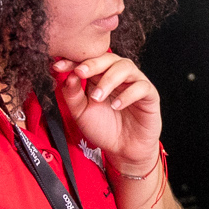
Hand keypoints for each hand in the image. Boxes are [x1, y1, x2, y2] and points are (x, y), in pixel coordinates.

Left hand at [52, 54, 161, 173]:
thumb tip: (68, 76)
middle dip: (92, 64)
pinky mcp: (149, 94)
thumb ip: (72, 95)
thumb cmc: (103, 129)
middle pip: (108, 58)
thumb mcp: (80, 113)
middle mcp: (118, 75)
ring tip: (97, 97)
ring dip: (109, 80)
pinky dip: (127, 95)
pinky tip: (116, 106)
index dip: (73, 61)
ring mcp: (135, 83)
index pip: (88, 61)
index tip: (58, 67)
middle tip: (79, 73)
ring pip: (125, 67)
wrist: (122, 150)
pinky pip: (141, 86)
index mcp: (100, 76)